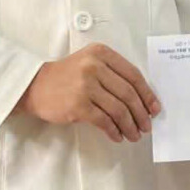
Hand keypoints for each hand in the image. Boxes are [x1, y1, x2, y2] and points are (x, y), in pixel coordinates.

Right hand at [18, 42, 160, 142]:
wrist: (34, 86)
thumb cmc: (66, 77)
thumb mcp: (90, 63)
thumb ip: (113, 74)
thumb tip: (142, 100)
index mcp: (101, 53)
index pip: (133, 75)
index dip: (147, 94)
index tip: (154, 108)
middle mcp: (94, 66)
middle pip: (128, 94)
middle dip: (141, 113)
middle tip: (146, 126)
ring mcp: (85, 85)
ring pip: (118, 109)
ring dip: (130, 125)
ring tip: (134, 135)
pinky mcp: (78, 105)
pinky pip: (104, 121)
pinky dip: (114, 131)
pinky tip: (117, 136)